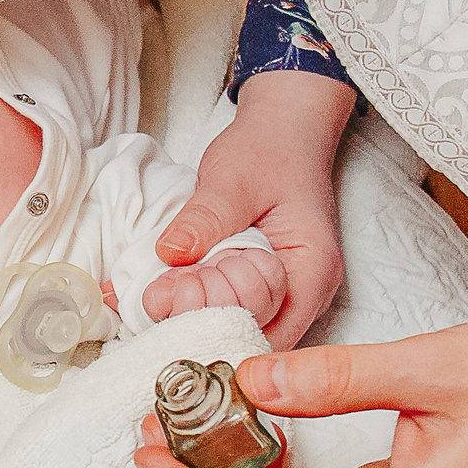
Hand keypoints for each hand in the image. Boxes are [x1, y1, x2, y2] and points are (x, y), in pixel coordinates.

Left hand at [151, 71, 355, 348]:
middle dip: (201, 322)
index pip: (271, 328)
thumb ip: (205, 217)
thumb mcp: (233, 177)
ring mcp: (284, 293)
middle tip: (157, 292)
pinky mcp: (260, 287)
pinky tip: (162, 291)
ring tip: (156, 291)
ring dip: (195, 317)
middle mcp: (304, 293)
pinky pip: (230, 310)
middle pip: (252, 336)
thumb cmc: (269, 150)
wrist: (284, 130)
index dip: (219, 319)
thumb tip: (171, 254)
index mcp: (311, 269)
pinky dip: (196, 305)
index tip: (175, 293)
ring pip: (238, 329)